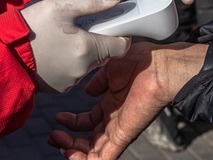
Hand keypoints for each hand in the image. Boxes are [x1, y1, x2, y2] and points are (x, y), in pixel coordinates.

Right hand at [21, 0, 130, 92]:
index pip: (121, 46)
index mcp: (87, 49)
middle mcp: (83, 69)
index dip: (119, 33)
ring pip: (88, 64)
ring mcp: (71, 82)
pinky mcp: (59, 88)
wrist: (0, 54)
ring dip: (82, 52)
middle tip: (77, 27)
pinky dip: (68, 62)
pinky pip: (73, 73)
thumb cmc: (30, 28)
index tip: (109, 24)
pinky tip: (52, 51)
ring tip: (60, 38)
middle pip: (104, 54)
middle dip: (97, 40)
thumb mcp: (60, 7)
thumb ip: (92, 2)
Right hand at [47, 42, 206, 158]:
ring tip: (60, 143)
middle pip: (87, 140)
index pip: (88, 121)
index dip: (71, 123)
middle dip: (68, 141)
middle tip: (53, 136)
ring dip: (73, 152)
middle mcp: (114, 119)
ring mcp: (118, 129)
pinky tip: (71, 155)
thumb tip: (88, 91)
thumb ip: (98, 81)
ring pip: (92, 152)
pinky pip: (105, 157)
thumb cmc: (141, 62)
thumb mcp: (111, 67)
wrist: (159, 66)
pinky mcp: (124, 136)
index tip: (58, 117)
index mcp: (111, 103)